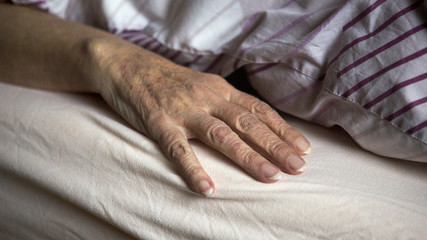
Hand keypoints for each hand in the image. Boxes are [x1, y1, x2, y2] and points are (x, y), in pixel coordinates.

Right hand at [90, 39, 310, 195]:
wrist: (129, 66)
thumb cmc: (170, 81)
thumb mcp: (203, 85)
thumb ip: (225, 102)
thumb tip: (252, 122)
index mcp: (220, 90)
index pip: (259, 110)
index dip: (282, 130)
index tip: (303, 148)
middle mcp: (208, 98)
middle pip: (247, 123)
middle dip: (275, 146)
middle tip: (298, 166)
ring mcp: (184, 110)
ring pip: (221, 135)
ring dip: (247, 156)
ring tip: (269, 176)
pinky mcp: (160, 122)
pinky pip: (178, 149)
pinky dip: (194, 169)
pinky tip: (207, 188)